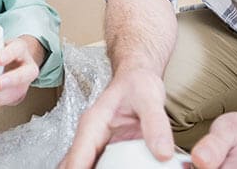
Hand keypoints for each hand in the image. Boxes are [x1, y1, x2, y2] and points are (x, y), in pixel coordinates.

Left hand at [0, 36, 41, 111]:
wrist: (16, 62)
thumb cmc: (2, 50)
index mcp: (20, 49)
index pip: (17, 48)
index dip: (9, 54)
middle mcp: (26, 67)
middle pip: (23, 74)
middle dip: (11, 80)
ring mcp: (23, 84)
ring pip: (14, 93)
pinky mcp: (16, 97)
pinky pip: (6, 103)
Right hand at [59, 68, 173, 168]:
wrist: (137, 76)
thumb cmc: (137, 83)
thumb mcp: (149, 98)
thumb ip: (155, 124)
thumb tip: (163, 153)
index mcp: (93, 125)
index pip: (77, 158)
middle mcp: (90, 138)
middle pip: (73, 167)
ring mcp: (97, 147)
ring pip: (83, 168)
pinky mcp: (107, 153)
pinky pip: (98, 168)